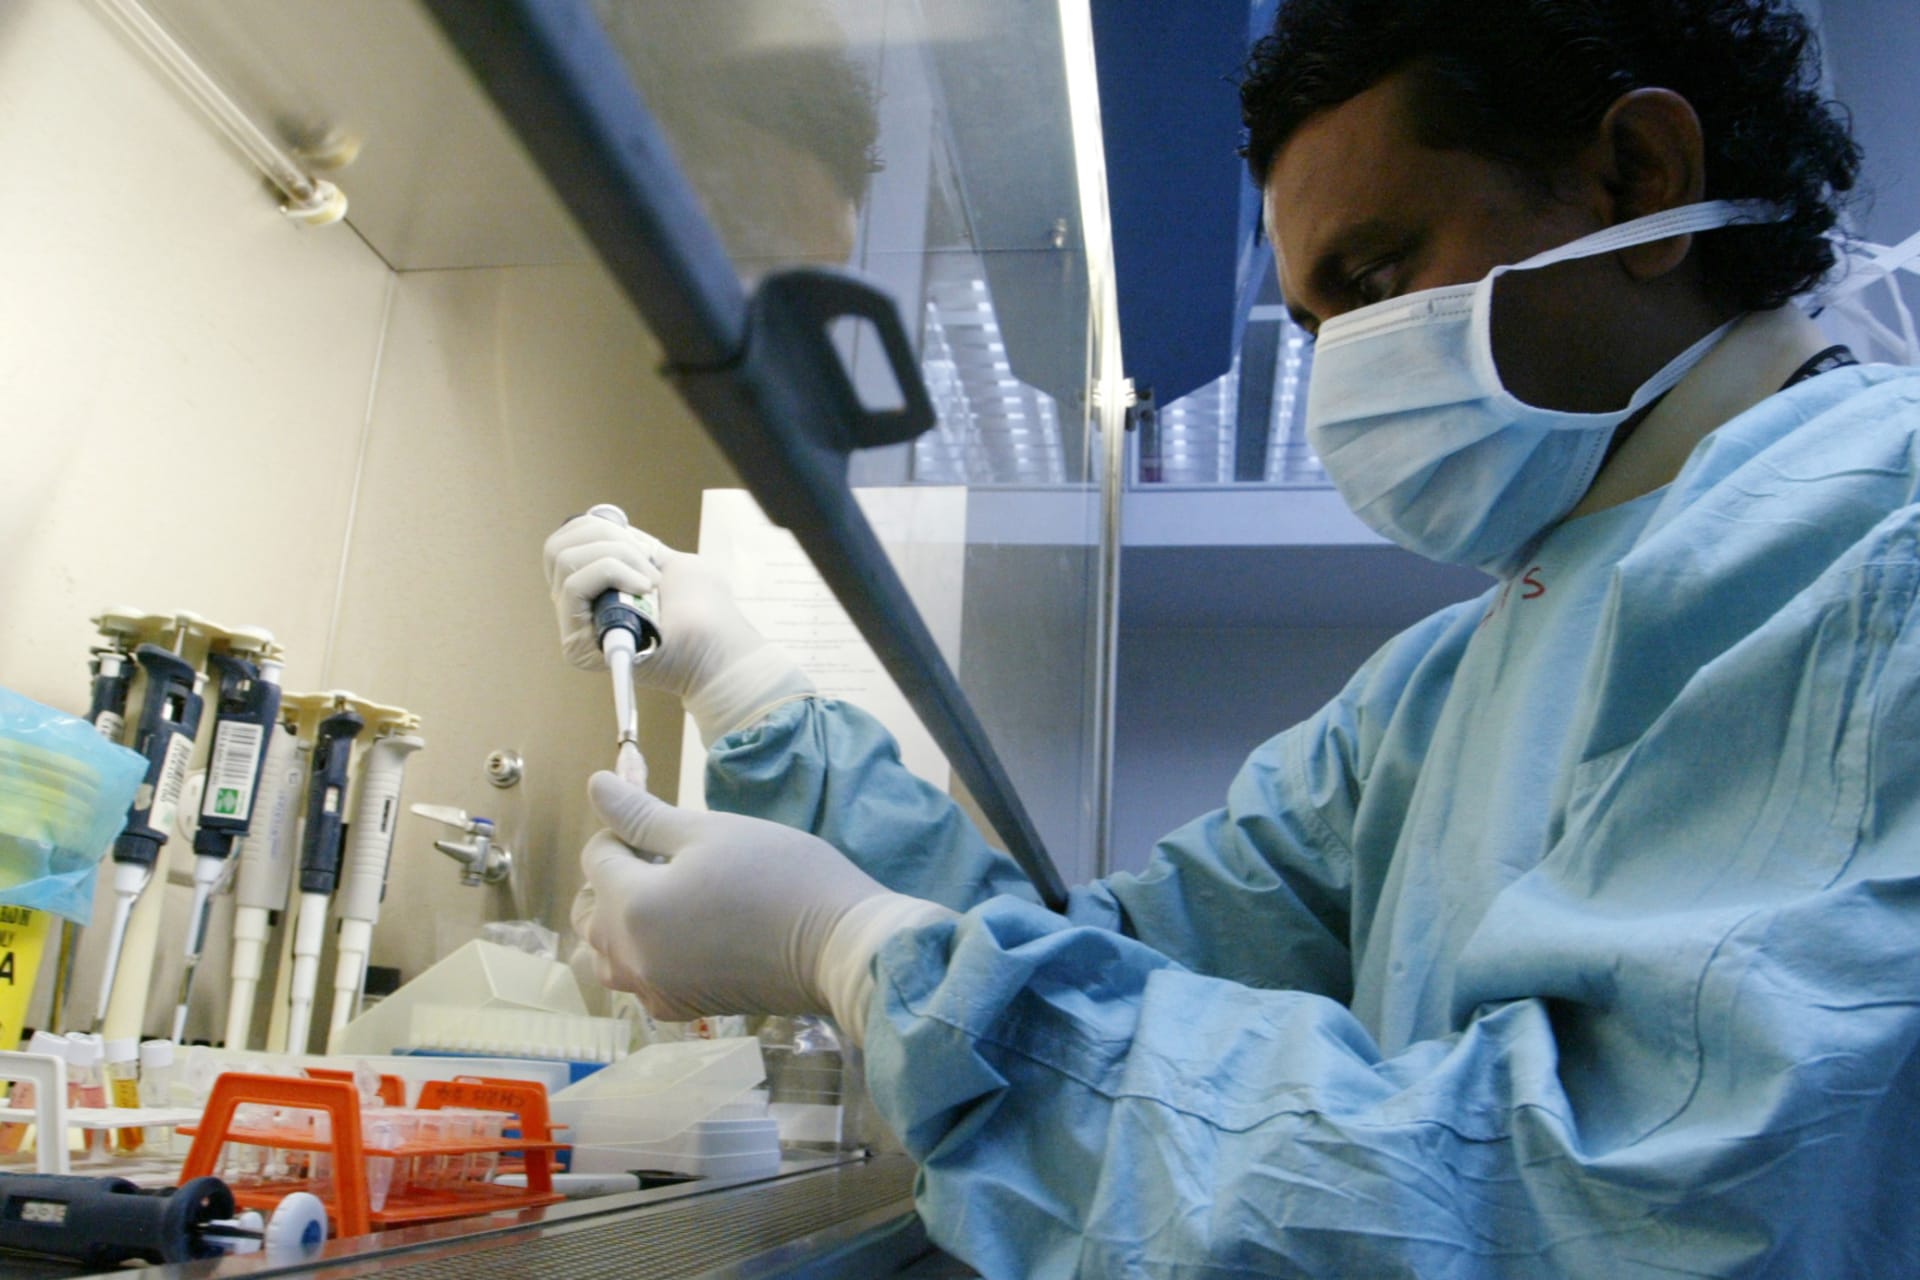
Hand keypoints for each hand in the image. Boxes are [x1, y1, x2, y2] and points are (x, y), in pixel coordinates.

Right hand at [543, 509, 813, 742]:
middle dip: (608, 539)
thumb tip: (605, 528)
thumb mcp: (668, 562)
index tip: (638, 545)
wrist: (719, 647)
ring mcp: (576, 627)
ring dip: (616, 557)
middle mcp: (579, 609)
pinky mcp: (578, 644)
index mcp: (595, 589)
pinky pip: (574, 587)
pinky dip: (611, 573)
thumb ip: (634, 547)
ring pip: (565, 562)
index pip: (565, 542)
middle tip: (647, 564)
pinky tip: (643, 591)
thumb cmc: (705, 610)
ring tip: (649, 582)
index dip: (597, 528)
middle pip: (559, 549)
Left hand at [570, 763, 952, 1041]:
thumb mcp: (710, 832)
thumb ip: (643, 814)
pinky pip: (638, 980)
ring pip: (606, 951)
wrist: (839, 947)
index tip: (668, 824)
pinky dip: (644, 955)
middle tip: (669, 858)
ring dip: (621, 921)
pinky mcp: (679, 1009)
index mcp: (630, 906)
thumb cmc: (779, 876)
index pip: (596, 855)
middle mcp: (629, 957)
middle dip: (615, 877)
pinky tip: (686, 936)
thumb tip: (596, 785)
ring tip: (669, 898)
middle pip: (591, 909)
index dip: (626, 830)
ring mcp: (653, 990)